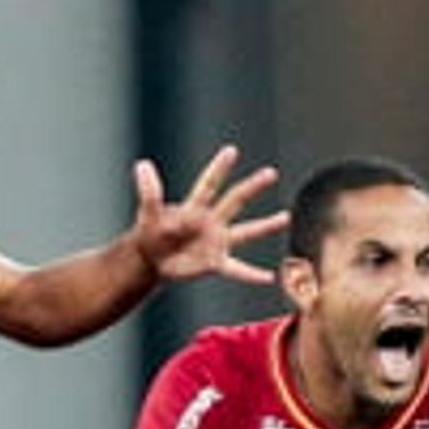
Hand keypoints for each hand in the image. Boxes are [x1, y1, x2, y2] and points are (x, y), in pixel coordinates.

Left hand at [127, 147, 285, 287]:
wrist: (152, 258)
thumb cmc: (151, 232)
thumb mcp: (148, 213)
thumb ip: (150, 193)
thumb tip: (142, 165)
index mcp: (195, 207)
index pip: (209, 184)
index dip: (218, 169)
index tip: (231, 151)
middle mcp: (211, 221)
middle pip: (235, 200)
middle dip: (252, 186)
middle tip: (270, 172)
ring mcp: (216, 241)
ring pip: (246, 231)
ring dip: (266, 225)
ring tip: (286, 217)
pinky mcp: (215, 262)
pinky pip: (237, 269)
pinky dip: (252, 274)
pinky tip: (269, 277)